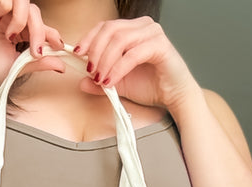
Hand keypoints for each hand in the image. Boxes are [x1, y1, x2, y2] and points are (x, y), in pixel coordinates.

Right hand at [0, 0, 64, 96]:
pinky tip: (1, 22)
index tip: (58, 45)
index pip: (38, 21)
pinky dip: (7, 5)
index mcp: (15, 28)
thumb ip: (40, 62)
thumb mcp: (20, 67)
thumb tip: (62, 65)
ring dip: (23, 17)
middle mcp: (6, 16)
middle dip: (39, 30)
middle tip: (35, 50)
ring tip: (12, 36)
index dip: (50, 32)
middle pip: (33, 10)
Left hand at [73, 17, 197, 111]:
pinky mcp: (160, 45)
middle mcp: (142, 26)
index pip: (105, 26)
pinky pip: (132, 54)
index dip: (89, 38)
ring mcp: (152, 33)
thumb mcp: (119, 84)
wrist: (174, 97)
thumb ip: (100, 81)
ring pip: (119, 40)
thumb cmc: (150, 86)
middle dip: (96, 51)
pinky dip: (118, 69)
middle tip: (90, 71)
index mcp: (132, 29)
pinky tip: (111, 81)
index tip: (77, 54)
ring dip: (105, 61)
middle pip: (110, 30)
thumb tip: (81, 82)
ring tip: (100, 79)